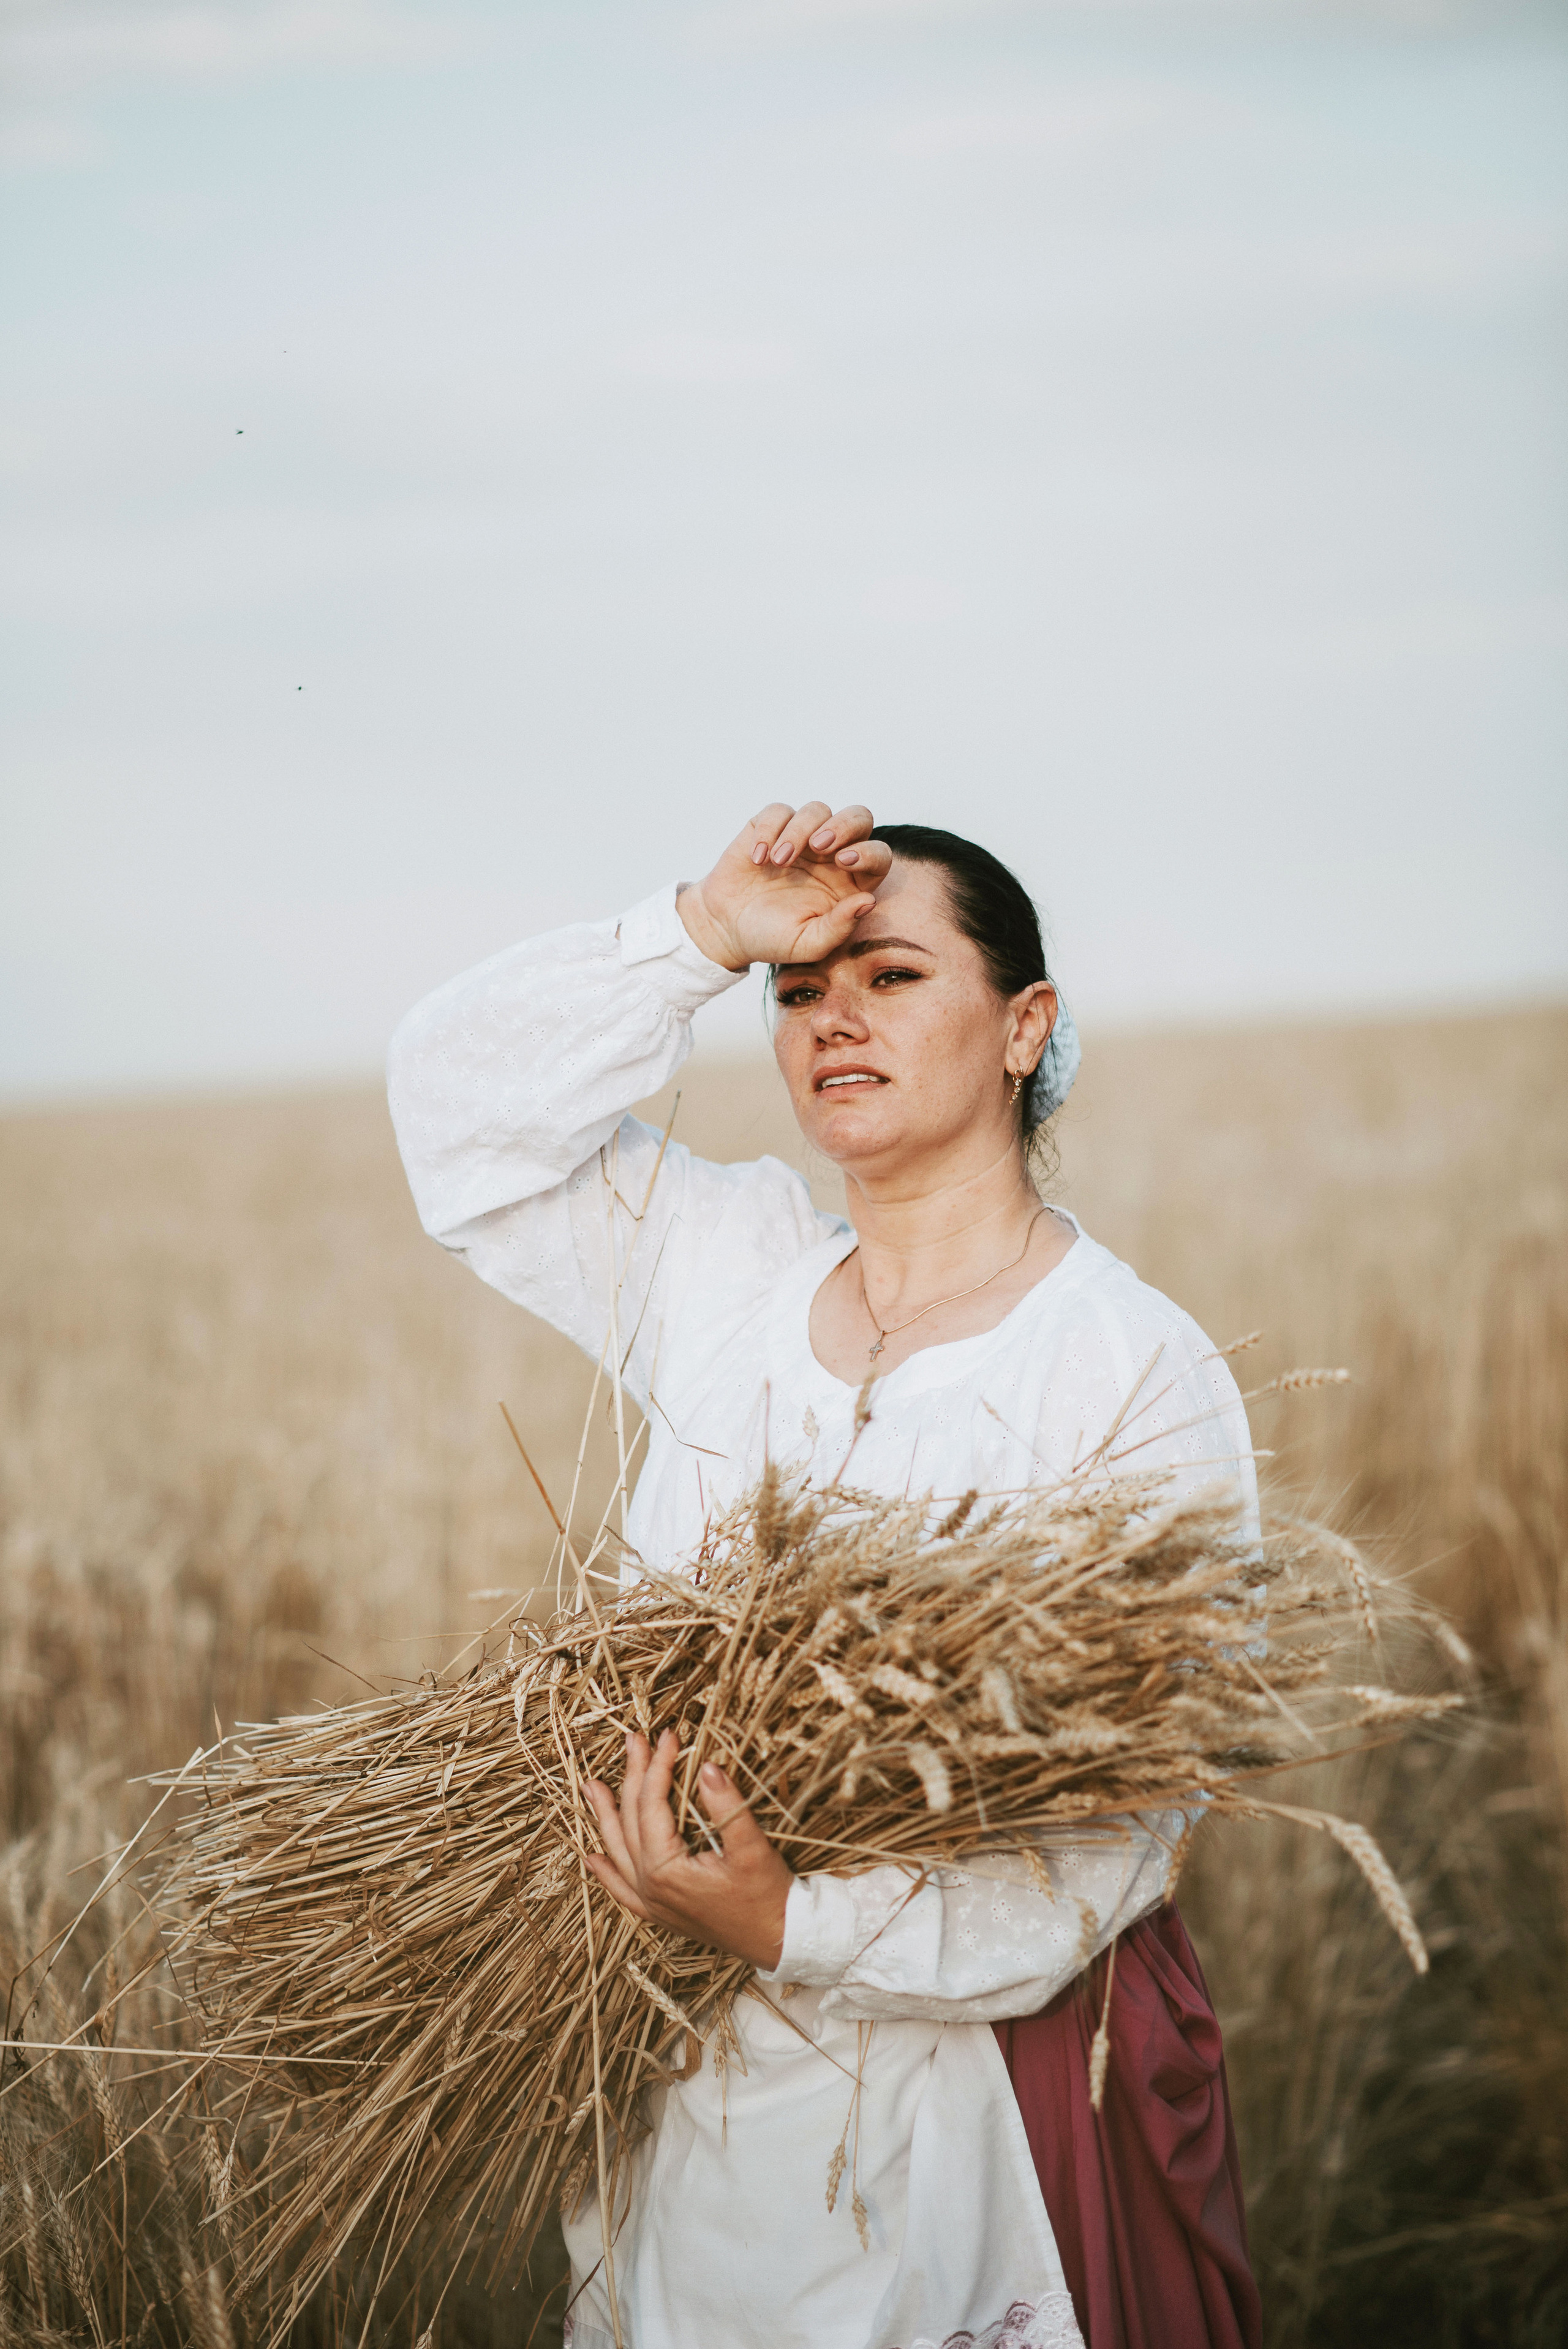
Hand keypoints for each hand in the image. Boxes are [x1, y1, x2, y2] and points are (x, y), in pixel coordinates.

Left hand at [582, 1729, 793, 1970]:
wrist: (778, 1940)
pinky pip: (622, 1890)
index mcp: (665, 1869)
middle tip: (633, 1740)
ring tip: (591, 1786)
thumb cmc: (767, 1895)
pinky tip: (593, 1858)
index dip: (658, 1766)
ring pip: (617, 1851)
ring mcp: (651, 1903)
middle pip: (630, 1821)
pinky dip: (606, 1871)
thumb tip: (707, 1767)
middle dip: (632, 1777)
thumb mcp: (751, 1847)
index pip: (651, 1804)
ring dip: (605, 1816)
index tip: (669, 1736)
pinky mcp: (659, 1913)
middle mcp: (649, 1887)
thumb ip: (726, 1806)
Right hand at [676, 802, 892, 971]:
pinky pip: (779, 811)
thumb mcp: (808, 943)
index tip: (844, 861)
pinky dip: (768, 830)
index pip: (877, 855)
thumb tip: (868, 900)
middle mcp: (832, 854)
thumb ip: (840, 927)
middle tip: (819, 846)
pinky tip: (757, 859)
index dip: (868, 852)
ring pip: (817, 810)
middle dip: (844, 825)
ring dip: (799, 831)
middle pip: (858, 817)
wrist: (727, 929)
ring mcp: (803, 838)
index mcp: (851, 881)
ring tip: (779, 862)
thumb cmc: (773, 938)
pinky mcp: (771, 826)